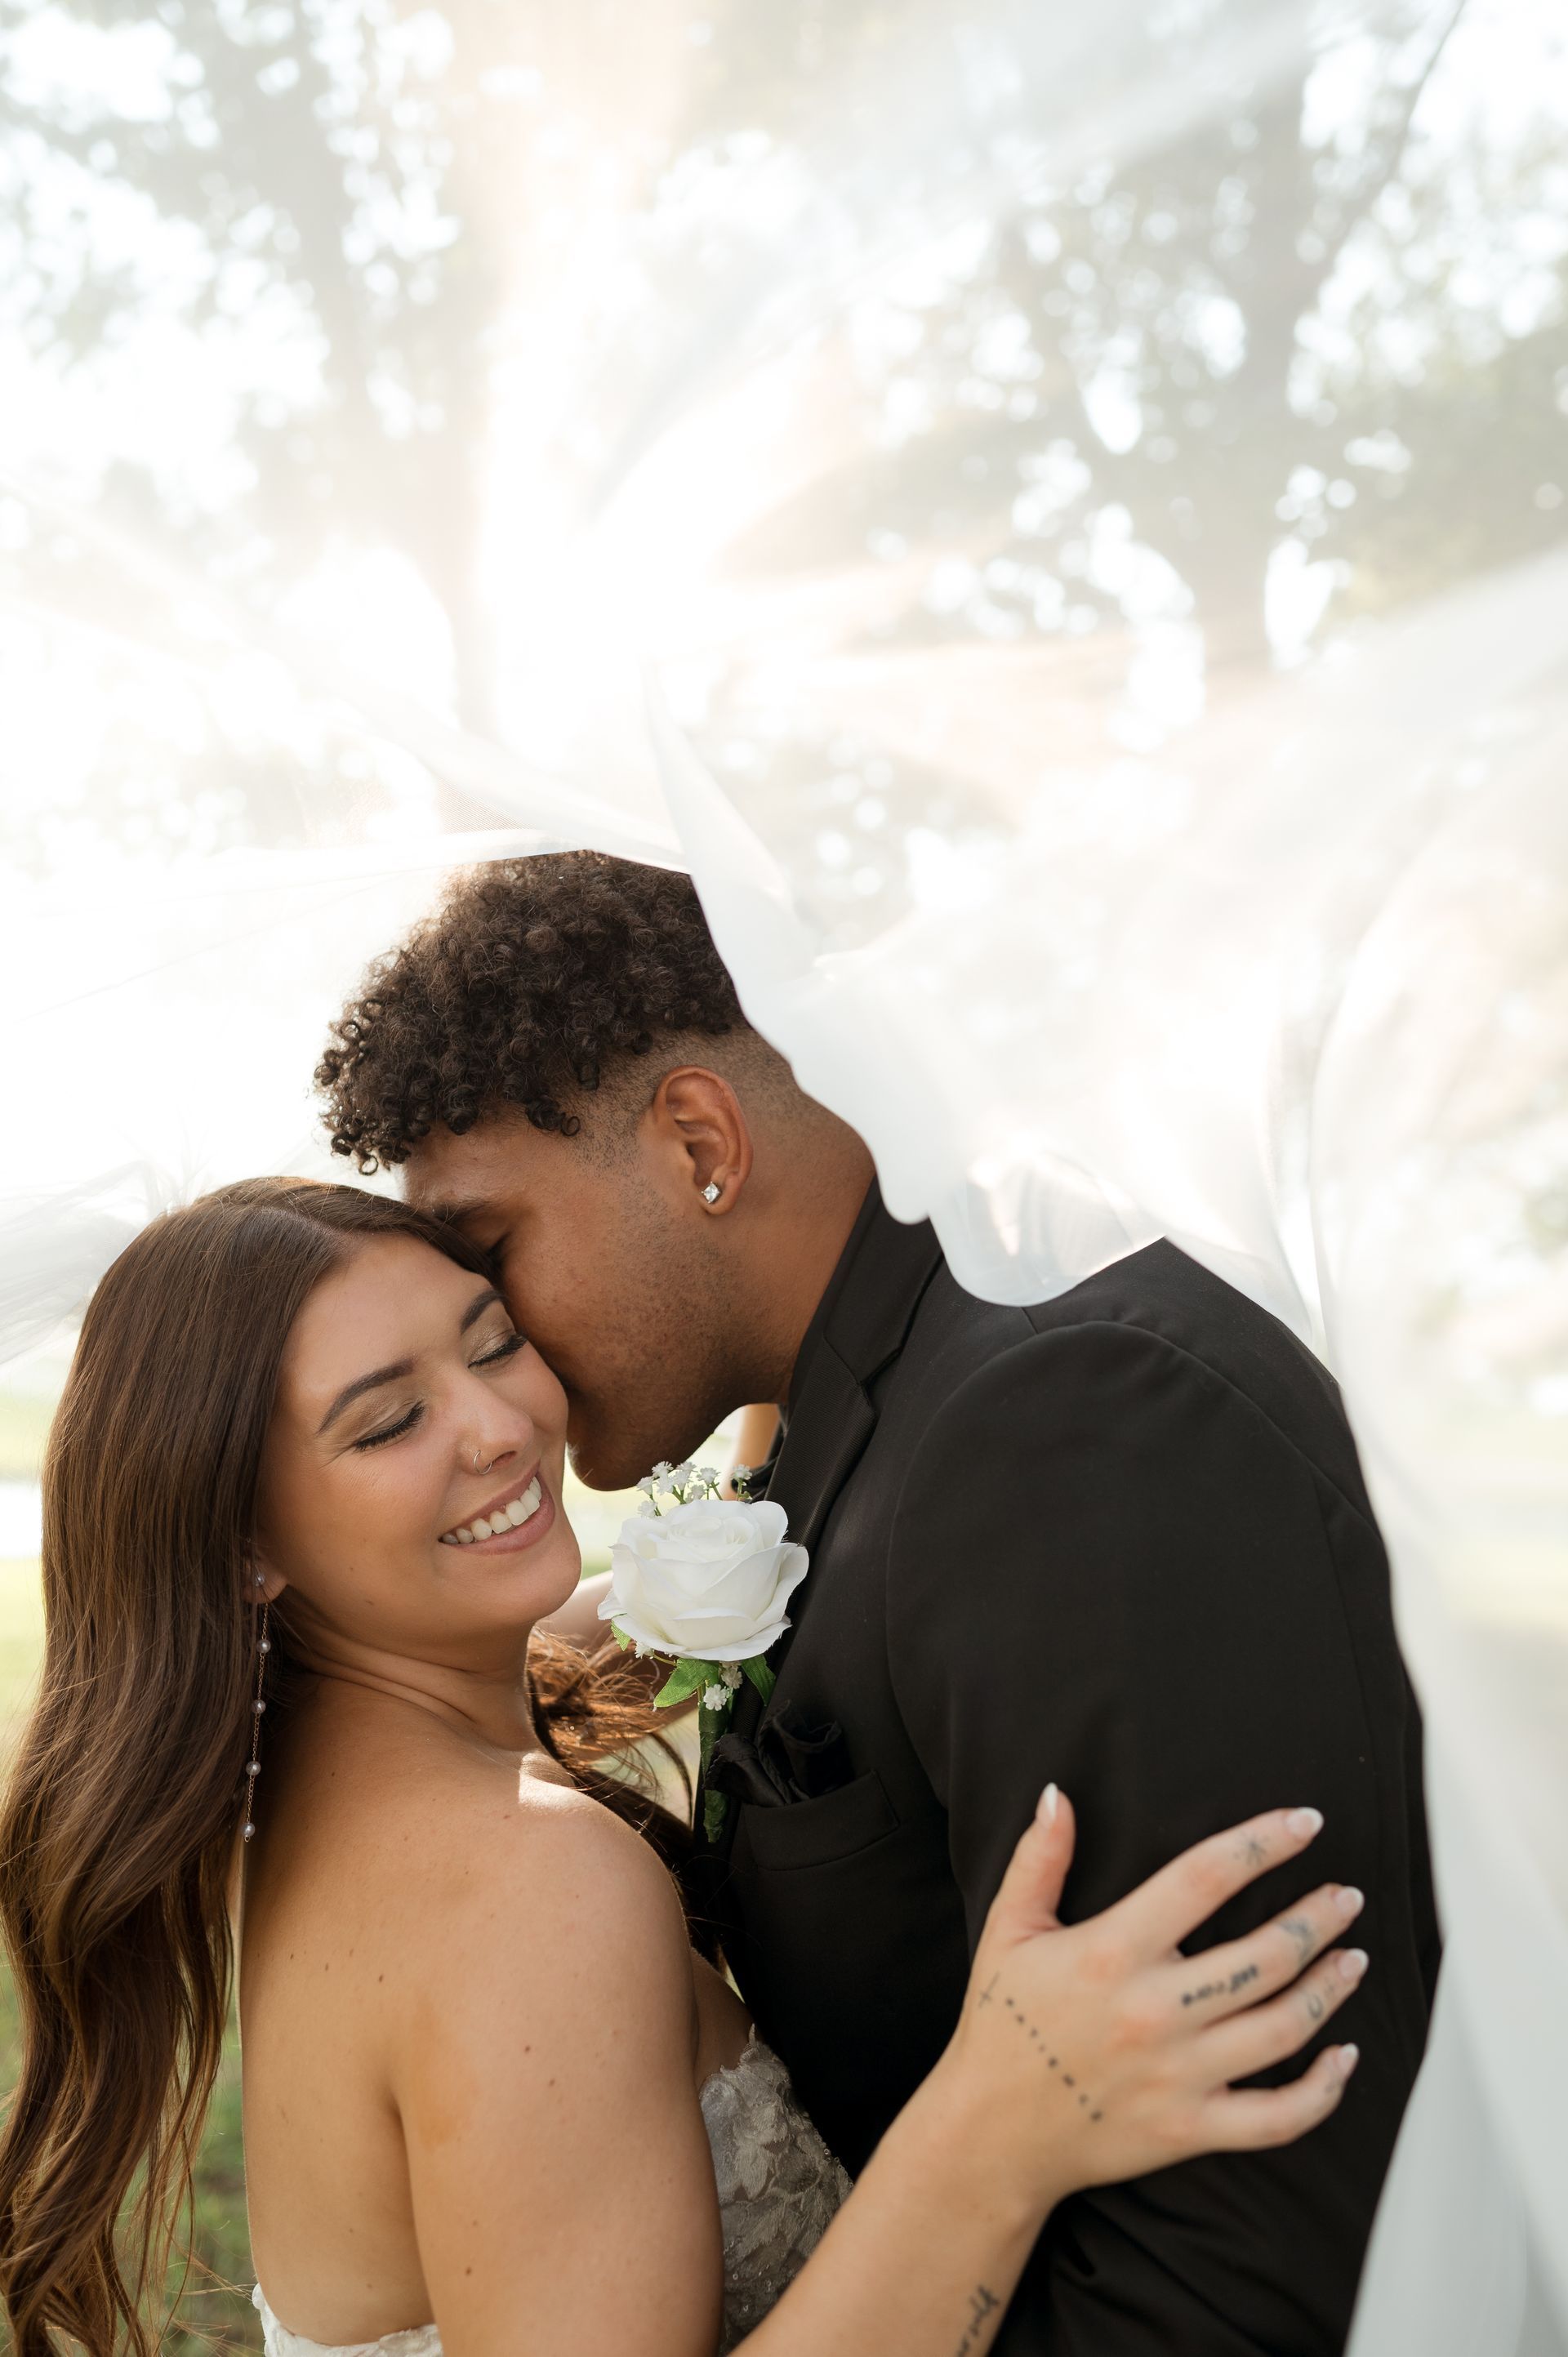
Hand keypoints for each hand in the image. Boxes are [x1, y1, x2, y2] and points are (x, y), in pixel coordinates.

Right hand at [942, 1793, 1364, 2212]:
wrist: (991, 2135)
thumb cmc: (1002, 2025)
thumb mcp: (1007, 1930)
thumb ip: (1039, 1859)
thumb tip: (1060, 1793)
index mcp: (1111, 1951)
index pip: (1204, 1877)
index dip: (1262, 1843)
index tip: (1305, 1822)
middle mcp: (1153, 2011)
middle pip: (1264, 1954)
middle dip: (1318, 1918)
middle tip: (1347, 1895)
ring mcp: (1178, 2075)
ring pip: (1283, 2027)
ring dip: (1330, 1989)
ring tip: (1354, 1957)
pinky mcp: (1190, 2129)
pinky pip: (1278, 2116)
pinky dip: (1323, 2090)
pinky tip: (1345, 2057)